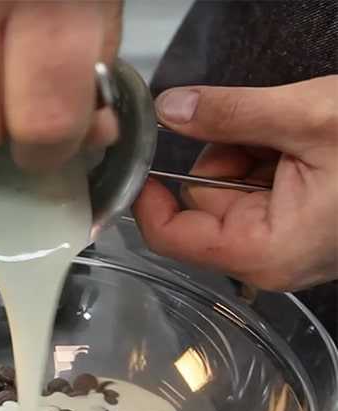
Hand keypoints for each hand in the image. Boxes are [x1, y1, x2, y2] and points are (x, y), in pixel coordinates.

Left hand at [133, 76, 337, 291]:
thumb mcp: (308, 117)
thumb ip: (230, 114)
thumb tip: (171, 109)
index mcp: (264, 251)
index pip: (170, 236)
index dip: (148, 195)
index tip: (143, 155)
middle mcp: (270, 261)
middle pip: (201, 205)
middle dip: (222, 159)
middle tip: (266, 130)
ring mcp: (289, 247)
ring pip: (230, 193)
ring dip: (249, 154)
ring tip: (298, 137)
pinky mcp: (304, 229)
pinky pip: (261, 191)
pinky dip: (272, 160)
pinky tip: (307, 147)